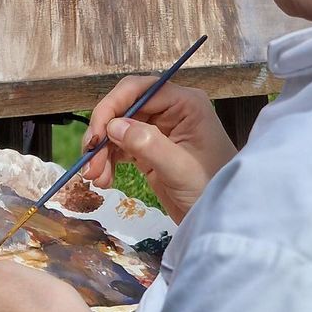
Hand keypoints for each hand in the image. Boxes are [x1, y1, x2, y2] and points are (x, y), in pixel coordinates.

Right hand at [81, 78, 235, 221]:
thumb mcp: (180, 169)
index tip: (96, 136)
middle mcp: (171, 111)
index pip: (139, 90)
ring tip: (95, 178)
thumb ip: (149, 144)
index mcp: (185, 103)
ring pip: (118, 128)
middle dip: (103, 134)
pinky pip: (121, 146)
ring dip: (102, 151)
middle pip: (124, 108)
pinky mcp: (150, 150)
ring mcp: (160, 130)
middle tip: (90, 163)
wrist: (221, 220)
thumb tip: (114, 126)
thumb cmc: (211, 190)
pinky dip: (108, 160)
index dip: (111, 107)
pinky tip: (104, 179)